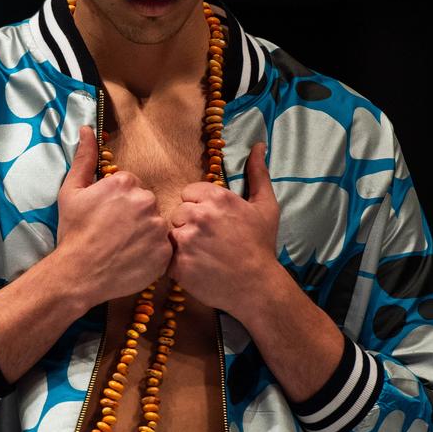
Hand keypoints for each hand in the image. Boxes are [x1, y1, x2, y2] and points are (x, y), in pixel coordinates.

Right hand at [56, 125, 171, 303]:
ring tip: (123, 248)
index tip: (106, 218)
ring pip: (155, 225)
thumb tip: (87, 128)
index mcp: (125, 183)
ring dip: (144, 234)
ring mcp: (157, 227)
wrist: (77, 273)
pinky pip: (163, 248)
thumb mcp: (71, 191)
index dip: (118, 204)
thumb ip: (84, 158)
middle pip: (146, 204)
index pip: (131, 187)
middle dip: (133, 217)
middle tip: (114, 234)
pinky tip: (132, 259)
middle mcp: (146, 201)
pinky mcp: (164, 251)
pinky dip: (151, 254)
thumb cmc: (72, 232)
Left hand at [167, 141, 278, 313]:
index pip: (188, 194)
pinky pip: (167, 257)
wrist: (258, 286)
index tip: (214, 223)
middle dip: (189, 225)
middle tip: (209, 241)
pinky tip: (196, 267)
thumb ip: (258, 173)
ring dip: (182, 244)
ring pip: (170, 234)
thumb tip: (259, 145)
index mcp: (216, 198)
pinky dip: (177, 264)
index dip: (199, 208)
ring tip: (203, 255)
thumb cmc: (261, 245)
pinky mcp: (178, 265)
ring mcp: (186, 241)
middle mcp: (199, 215)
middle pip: (177, 213)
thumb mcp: (265, 206)